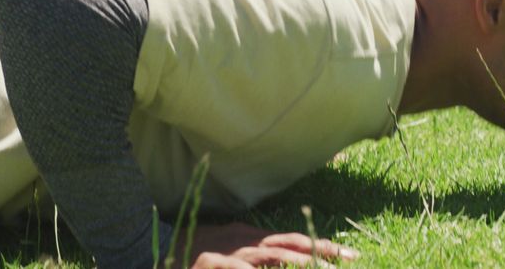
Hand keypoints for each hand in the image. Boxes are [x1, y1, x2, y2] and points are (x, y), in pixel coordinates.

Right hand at [184, 222, 357, 267]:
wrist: (154, 246)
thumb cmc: (193, 252)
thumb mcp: (230, 251)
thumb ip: (258, 257)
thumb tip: (286, 259)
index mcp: (251, 238)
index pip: (294, 240)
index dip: (322, 246)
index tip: (351, 254)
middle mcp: (244, 241)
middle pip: (289, 244)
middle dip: (321, 252)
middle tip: (350, 258)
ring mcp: (227, 251)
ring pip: (269, 255)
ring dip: (297, 261)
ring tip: (320, 267)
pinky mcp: (208, 262)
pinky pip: (232, 267)